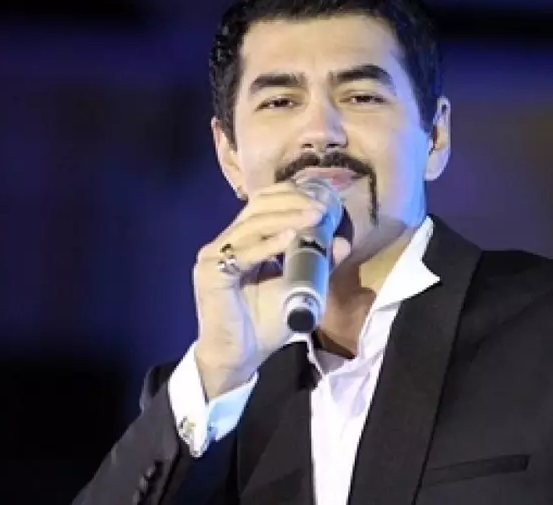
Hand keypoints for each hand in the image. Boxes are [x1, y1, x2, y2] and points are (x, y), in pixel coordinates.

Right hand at [191, 181, 327, 398]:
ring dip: (286, 218)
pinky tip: (291, 238)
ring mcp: (214, 256)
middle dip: (292, 202)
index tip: (323, 199)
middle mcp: (225, 242)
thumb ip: (316, 264)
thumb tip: (341, 242)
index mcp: (242, 240)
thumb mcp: (297, 288)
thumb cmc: (264, 325)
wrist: (239, 357)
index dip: (291, 195)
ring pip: (252, 225)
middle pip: (257, 207)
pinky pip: (243, 253)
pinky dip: (268, 244)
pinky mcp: (211, 273)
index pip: (264, 204)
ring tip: (314, 217)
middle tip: (321, 207)